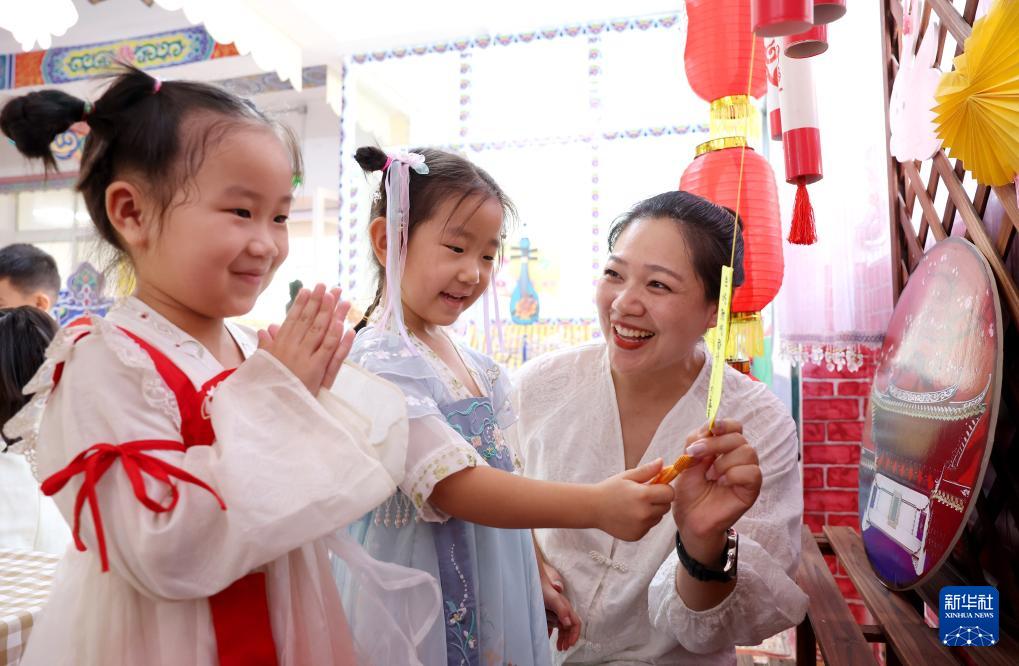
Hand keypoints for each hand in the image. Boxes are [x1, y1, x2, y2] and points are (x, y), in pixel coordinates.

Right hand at [256, 284, 355, 392]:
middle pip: (308, 320)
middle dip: (318, 301)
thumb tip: (264, 330)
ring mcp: (304, 358)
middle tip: (327, 286)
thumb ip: (265, 347)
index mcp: (278, 345)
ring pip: (320, 330)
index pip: (291, 319)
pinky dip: (337, 337)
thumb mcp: (262, 365)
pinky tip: (344, 325)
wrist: (271, 410)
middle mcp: (291, 348)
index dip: (301, 303)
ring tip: (338, 297)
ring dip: (330, 312)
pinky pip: (329, 350)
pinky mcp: (316, 370)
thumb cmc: (267, 387)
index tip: (308, 289)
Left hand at [538, 559, 580, 650]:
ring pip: (561, 628)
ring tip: (558, 647)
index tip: (570, 644)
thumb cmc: (542, 588)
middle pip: (569, 628)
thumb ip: (562, 610)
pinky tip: (548, 638)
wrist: (532, 580)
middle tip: (563, 648)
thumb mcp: (553, 598)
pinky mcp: (548, 611)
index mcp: (566, 608)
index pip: (575, 624)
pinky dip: (552, 632)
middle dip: (568, 639)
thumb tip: (568, 624)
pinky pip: (552, 624)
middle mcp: (562, 610)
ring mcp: (555, 611)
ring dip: (561, 638)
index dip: (574, 635)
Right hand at [593, 459, 673, 540]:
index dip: (664, 489)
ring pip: (658, 517)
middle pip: (666, 507)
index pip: (670, 493)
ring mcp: (641, 526)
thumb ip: (647, 470)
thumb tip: (663, 462)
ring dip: (652, 512)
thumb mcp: (627, 476)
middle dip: (659, 500)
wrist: (592, 508)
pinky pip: (649, 527)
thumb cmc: (609, 489)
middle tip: (643, 496)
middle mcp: (644, 513)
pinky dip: (644, 522)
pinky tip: (630, 516)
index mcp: (644, 495)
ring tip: (635, 506)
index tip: (654, 487)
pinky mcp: (637, 535)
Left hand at [671, 420, 760, 562]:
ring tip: (710, 475)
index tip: (711, 428)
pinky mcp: (751, 489)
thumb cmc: (689, 492)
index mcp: (724, 448)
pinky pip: (752, 473)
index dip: (724, 424)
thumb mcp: (687, 462)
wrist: (689, 519)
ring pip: (747, 452)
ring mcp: (747, 473)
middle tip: (695, 454)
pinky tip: (721, 483)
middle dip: (715, 443)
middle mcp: (738, 458)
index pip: (734, 427)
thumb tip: (709, 427)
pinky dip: (734, 474)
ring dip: (723, 462)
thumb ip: (696, 442)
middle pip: (739, 437)